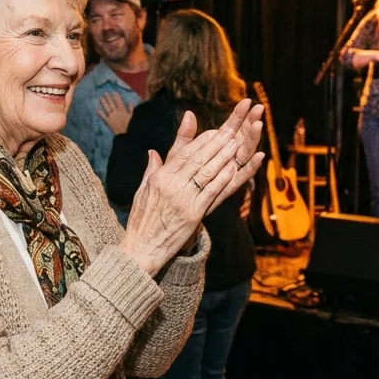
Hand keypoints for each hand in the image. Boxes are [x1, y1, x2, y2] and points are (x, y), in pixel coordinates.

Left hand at [97, 92, 134, 135]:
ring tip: (100, 98)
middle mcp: (117, 112)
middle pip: (112, 103)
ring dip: (104, 103)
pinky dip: (100, 113)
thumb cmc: (130, 125)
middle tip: (105, 93)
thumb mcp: (132, 116)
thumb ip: (131, 109)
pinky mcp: (109, 121)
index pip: (119, 102)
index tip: (114, 92)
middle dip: (108, 98)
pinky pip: (104, 117)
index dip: (116, 97)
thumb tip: (130, 102)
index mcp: (123, 110)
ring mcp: (112, 116)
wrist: (126, 134)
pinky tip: (97, 109)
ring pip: (107, 108)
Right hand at [122, 100, 264, 275]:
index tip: (215, 131)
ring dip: (223, 157)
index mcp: (159, 177)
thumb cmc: (142, 220)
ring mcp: (183, 199)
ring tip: (236, 144)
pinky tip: (233, 169)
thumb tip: (153, 152)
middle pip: (197, 159)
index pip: (183, 153)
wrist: (142, 247)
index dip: (201, 141)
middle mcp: (171, 185)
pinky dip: (222, 179)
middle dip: (216, 143)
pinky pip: (211, 192)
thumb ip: (151, 170)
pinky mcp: (193, 214)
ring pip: (206, 173)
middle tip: (230, 131)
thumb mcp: (142, 191)